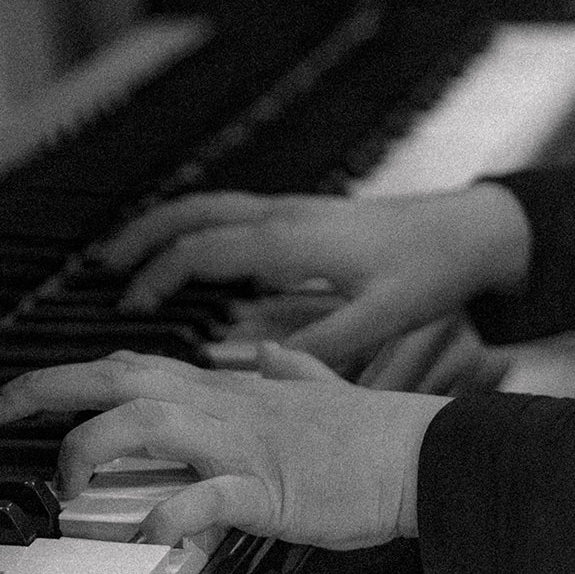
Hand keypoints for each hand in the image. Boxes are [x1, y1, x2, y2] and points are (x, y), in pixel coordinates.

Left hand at [0, 345, 446, 549]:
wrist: (424, 454)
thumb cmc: (369, 432)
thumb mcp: (319, 389)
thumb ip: (290, 367)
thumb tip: (270, 350)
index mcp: (227, 389)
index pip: (133, 367)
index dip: (72, 374)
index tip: (19, 391)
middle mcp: (224, 406)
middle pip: (121, 378)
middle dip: (50, 387)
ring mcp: (245, 445)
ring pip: (151, 423)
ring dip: (95, 446)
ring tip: (66, 485)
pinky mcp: (271, 489)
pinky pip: (209, 497)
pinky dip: (171, 512)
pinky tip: (145, 533)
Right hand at [100, 185, 530, 373]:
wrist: (471, 228)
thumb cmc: (429, 270)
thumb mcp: (380, 316)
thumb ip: (322, 344)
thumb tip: (261, 368)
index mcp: (290, 241)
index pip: (202, 250)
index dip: (158, 276)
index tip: (129, 306)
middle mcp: (282, 216)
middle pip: (191, 214)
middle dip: (141, 238)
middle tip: (103, 270)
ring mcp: (291, 209)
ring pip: (208, 205)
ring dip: (164, 226)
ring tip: (130, 255)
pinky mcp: (303, 213)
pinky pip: (231, 210)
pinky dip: (196, 225)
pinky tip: (194, 253)